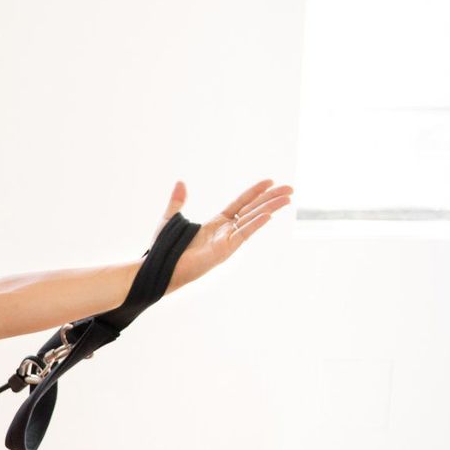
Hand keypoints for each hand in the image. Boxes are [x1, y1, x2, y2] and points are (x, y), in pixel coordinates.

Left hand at [158, 179, 291, 292]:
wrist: (160, 269)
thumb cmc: (165, 250)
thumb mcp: (171, 219)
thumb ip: (177, 201)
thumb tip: (180, 182)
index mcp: (217, 223)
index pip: (241, 203)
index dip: (254, 192)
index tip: (269, 181)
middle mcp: (225, 231)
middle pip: (252, 210)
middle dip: (271, 199)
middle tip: (290, 188)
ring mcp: (227, 241)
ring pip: (252, 220)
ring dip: (270, 208)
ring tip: (287, 198)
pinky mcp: (224, 250)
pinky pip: (242, 234)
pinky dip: (254, 225)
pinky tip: (268, 215)